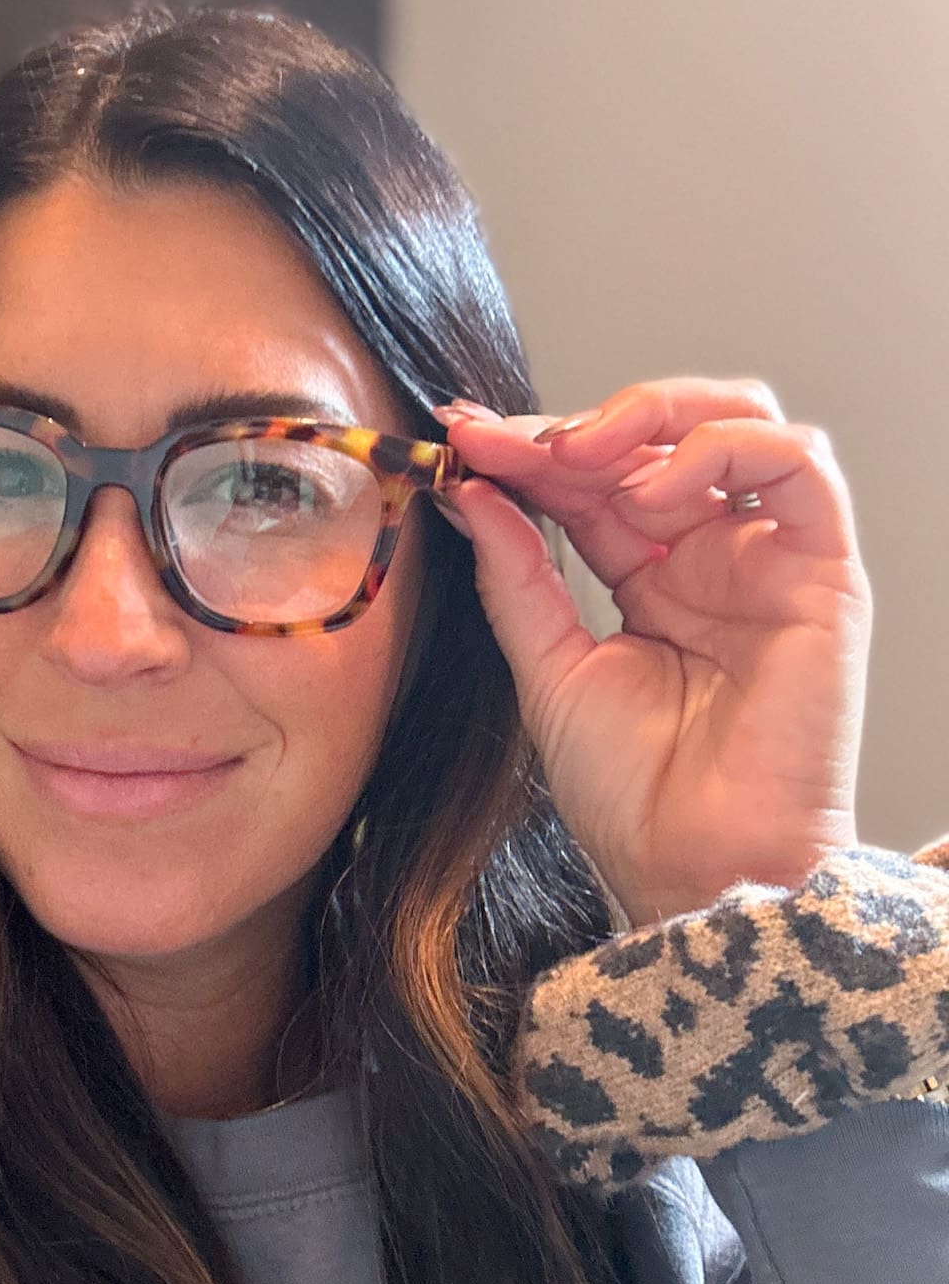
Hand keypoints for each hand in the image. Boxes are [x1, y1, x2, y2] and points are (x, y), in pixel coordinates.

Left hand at [436, 377, 871, 924]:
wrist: (693, 868)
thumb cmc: (634, 795)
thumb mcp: (547, 667)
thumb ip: (516, 574)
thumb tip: (471, 488)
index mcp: (651, 578)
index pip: (593, 480)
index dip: (529, 449)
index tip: (461, 438)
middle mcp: (713, 557)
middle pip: (658, 437)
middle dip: (575, 424)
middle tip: (503, 441)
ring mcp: (768, 559)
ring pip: (738, 421)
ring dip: (652, 415)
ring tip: (575, 457)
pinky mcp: (823, 571)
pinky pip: (797, 463)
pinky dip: (720, 450)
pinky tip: (649, 492)